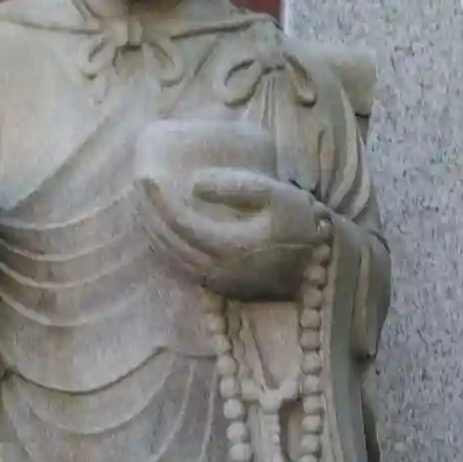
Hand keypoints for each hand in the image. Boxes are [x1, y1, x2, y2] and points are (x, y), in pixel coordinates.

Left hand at [135, 165, 322, 299]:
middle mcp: (218, 270)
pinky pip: (183, 264)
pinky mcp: (222, 286)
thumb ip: (237, 186)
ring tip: (145, 201)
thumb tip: (194, 182)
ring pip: (173, 256)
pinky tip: (163, 225)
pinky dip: (168, 244)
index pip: (181, 224)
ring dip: (155, 230)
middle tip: (139, 183)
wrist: (323, 267)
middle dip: (150, 213)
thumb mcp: (278, 195)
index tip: (145, 175)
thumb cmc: (302, 224)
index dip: (159, 200)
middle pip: (170, 242)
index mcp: (230, 247)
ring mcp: (218, 282)